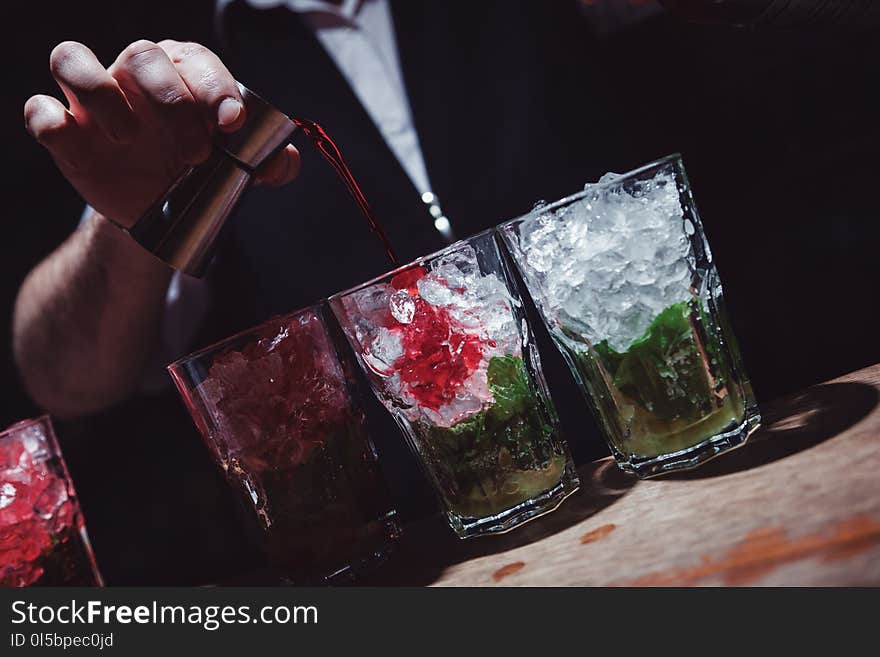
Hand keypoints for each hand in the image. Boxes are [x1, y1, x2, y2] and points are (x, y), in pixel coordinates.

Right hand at [23, 40, 299, 227]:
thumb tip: (285, 160)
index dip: (214, 86)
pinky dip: (49, 118)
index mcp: (183, 73)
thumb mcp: (238, 168)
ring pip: (73, 58)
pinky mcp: (64, 130)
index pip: (195, 59)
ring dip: (102, 94)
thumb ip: (268, 162)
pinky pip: (39, 108)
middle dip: (172, 100)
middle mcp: (134, 75)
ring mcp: (93, 100)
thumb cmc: (200, 171)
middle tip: (196, 152)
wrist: (160, 209)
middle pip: (141, 55)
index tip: (231, 124)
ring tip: (129, 138)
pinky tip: (74, 137)